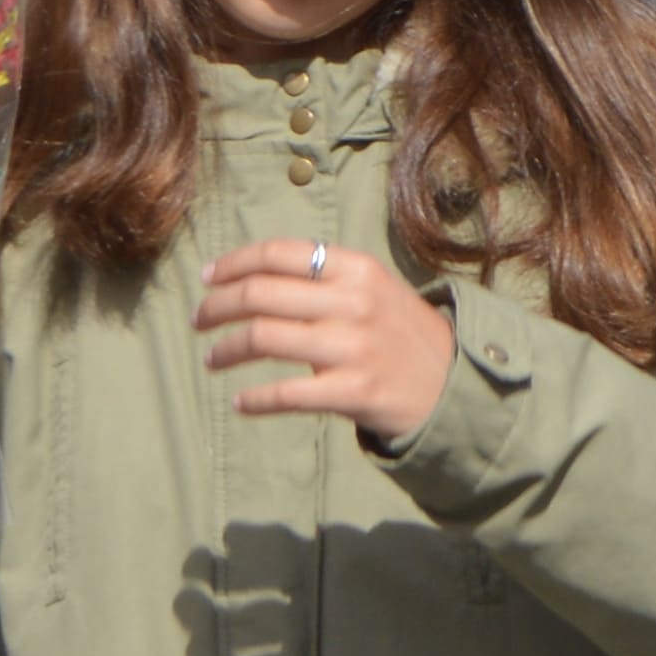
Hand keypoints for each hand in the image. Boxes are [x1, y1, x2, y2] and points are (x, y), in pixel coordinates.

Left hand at [192, 237, 453, 441]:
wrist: (455, 384)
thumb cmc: (401, 333)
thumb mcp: (375, 288)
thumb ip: (324, 276)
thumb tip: (253, 275)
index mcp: (357, 268)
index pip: (278, 254)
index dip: (232, 264)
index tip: (207, 279)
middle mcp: (354, 302)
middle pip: (260, 294)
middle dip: (216, 308)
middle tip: (199, 321)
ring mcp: (354, 347)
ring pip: (264, 338)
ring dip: (225, 350)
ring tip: (212, 359)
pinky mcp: (355, 391)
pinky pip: (286, 393)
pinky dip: (254, 399)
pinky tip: (240, 401)